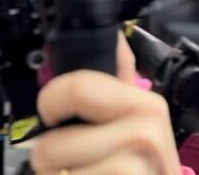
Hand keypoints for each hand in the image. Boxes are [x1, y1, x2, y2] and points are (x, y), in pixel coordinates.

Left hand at [30, 33, 179, 174]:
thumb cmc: (139, 173)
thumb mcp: (134, 128)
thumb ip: (114, 90)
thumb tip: (114, 39)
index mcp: (147, 106)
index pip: (77, 86)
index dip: (50, 103)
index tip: (52, 114)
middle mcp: (149, 133)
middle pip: (55, 139)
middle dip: (49, 157)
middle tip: (70, 164)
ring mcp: (140, 166)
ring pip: (58, 168)